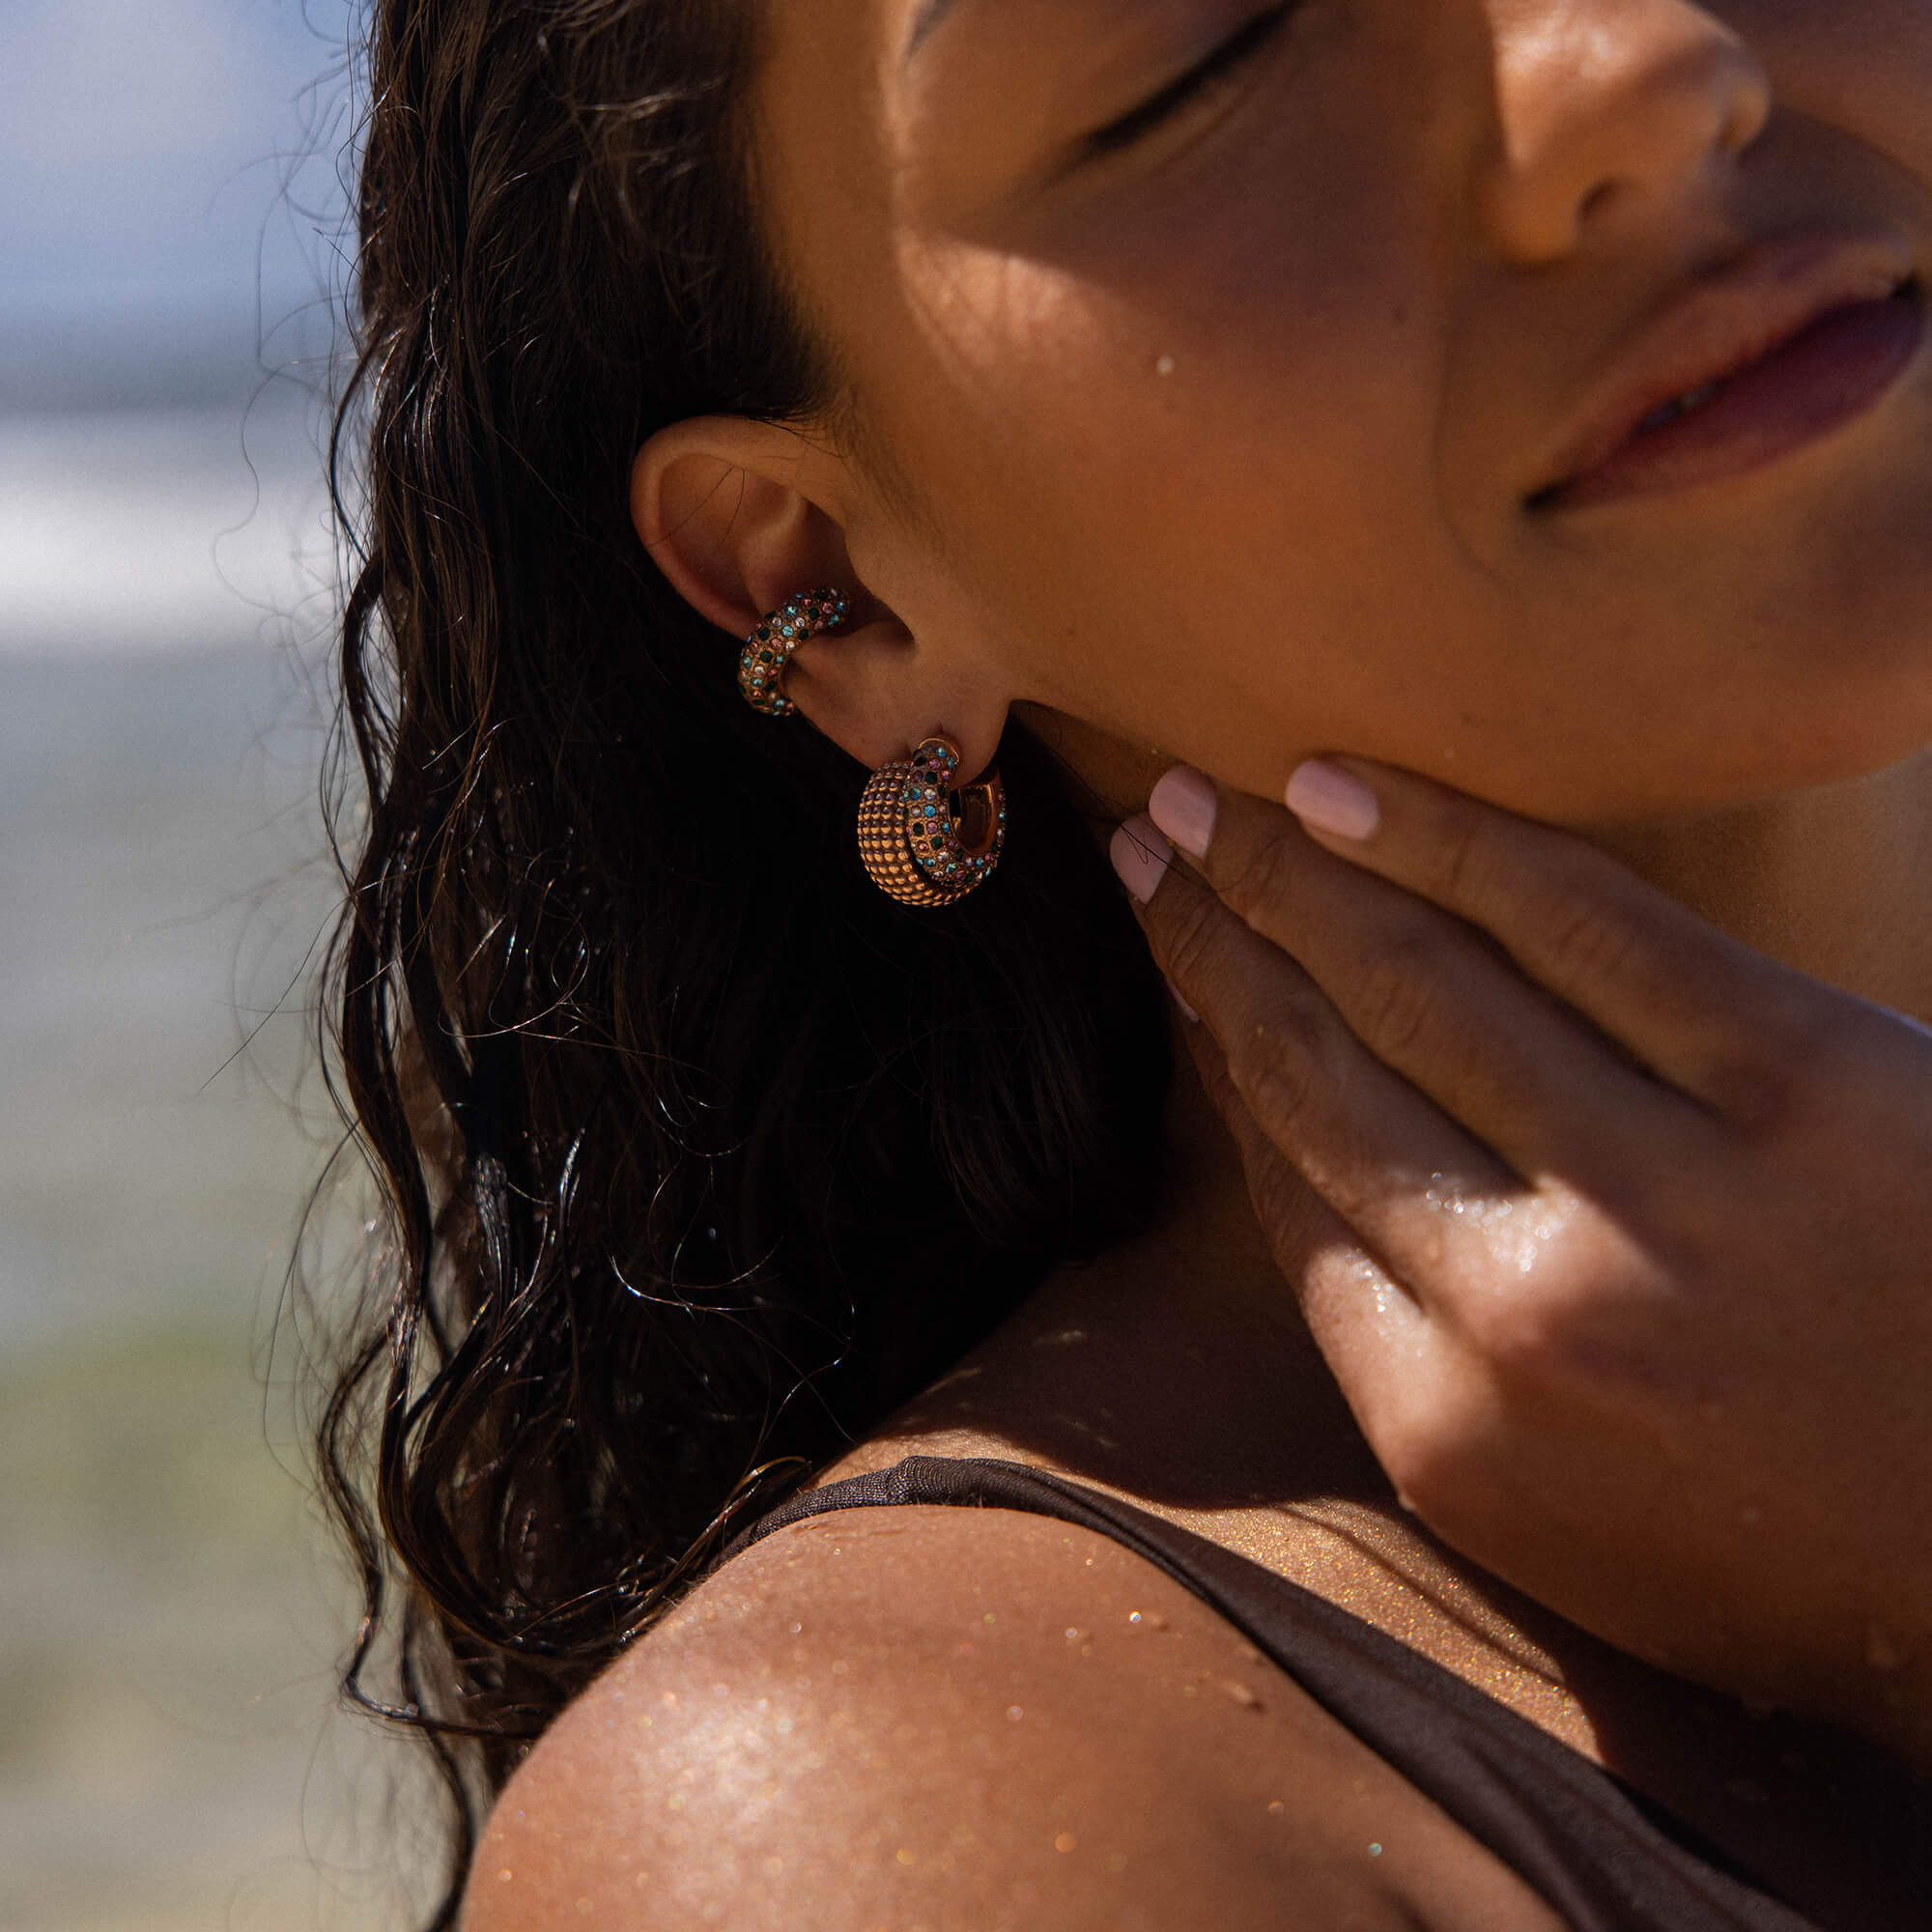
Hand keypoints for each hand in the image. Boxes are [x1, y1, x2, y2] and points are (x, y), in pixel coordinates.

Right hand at [1113, 757, 1931, 1768]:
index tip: (1178, 959)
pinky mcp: (1804, 1085)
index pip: (1290, 1189)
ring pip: (1419, 984)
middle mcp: (1527, 1315)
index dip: (1218, 1046)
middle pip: (1319, 1072)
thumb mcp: (1550, 1516)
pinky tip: (1352, 790)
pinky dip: (1447, 843)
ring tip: (1215, 798)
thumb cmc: (1783, 1545)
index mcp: (1449, 1431)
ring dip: (1293, 873)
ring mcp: (1666, 1198)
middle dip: (1214, 940)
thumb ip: (1404, 1347)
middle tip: (1149, 842)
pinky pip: (1580, 923)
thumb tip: (1294, 1146)